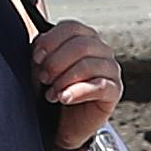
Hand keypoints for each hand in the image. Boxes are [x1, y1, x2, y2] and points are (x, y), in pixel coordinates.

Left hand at [33, 18, 123, 150]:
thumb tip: (39, 40)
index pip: (72, 27)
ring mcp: (111, 70)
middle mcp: (101, 51)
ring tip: (51, 94)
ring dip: (64, 79)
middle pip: (82, 45)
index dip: (51, 41)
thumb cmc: (50, 89)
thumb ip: (41, 51)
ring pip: (89, 64)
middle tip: (43, 78)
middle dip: (56, 62)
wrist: (59, 123)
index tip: (36, 57)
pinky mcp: (115, 91)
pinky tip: (64, 98)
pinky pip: (99, 86)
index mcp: (84, 39)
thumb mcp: (41, 67)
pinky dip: (77, 92)